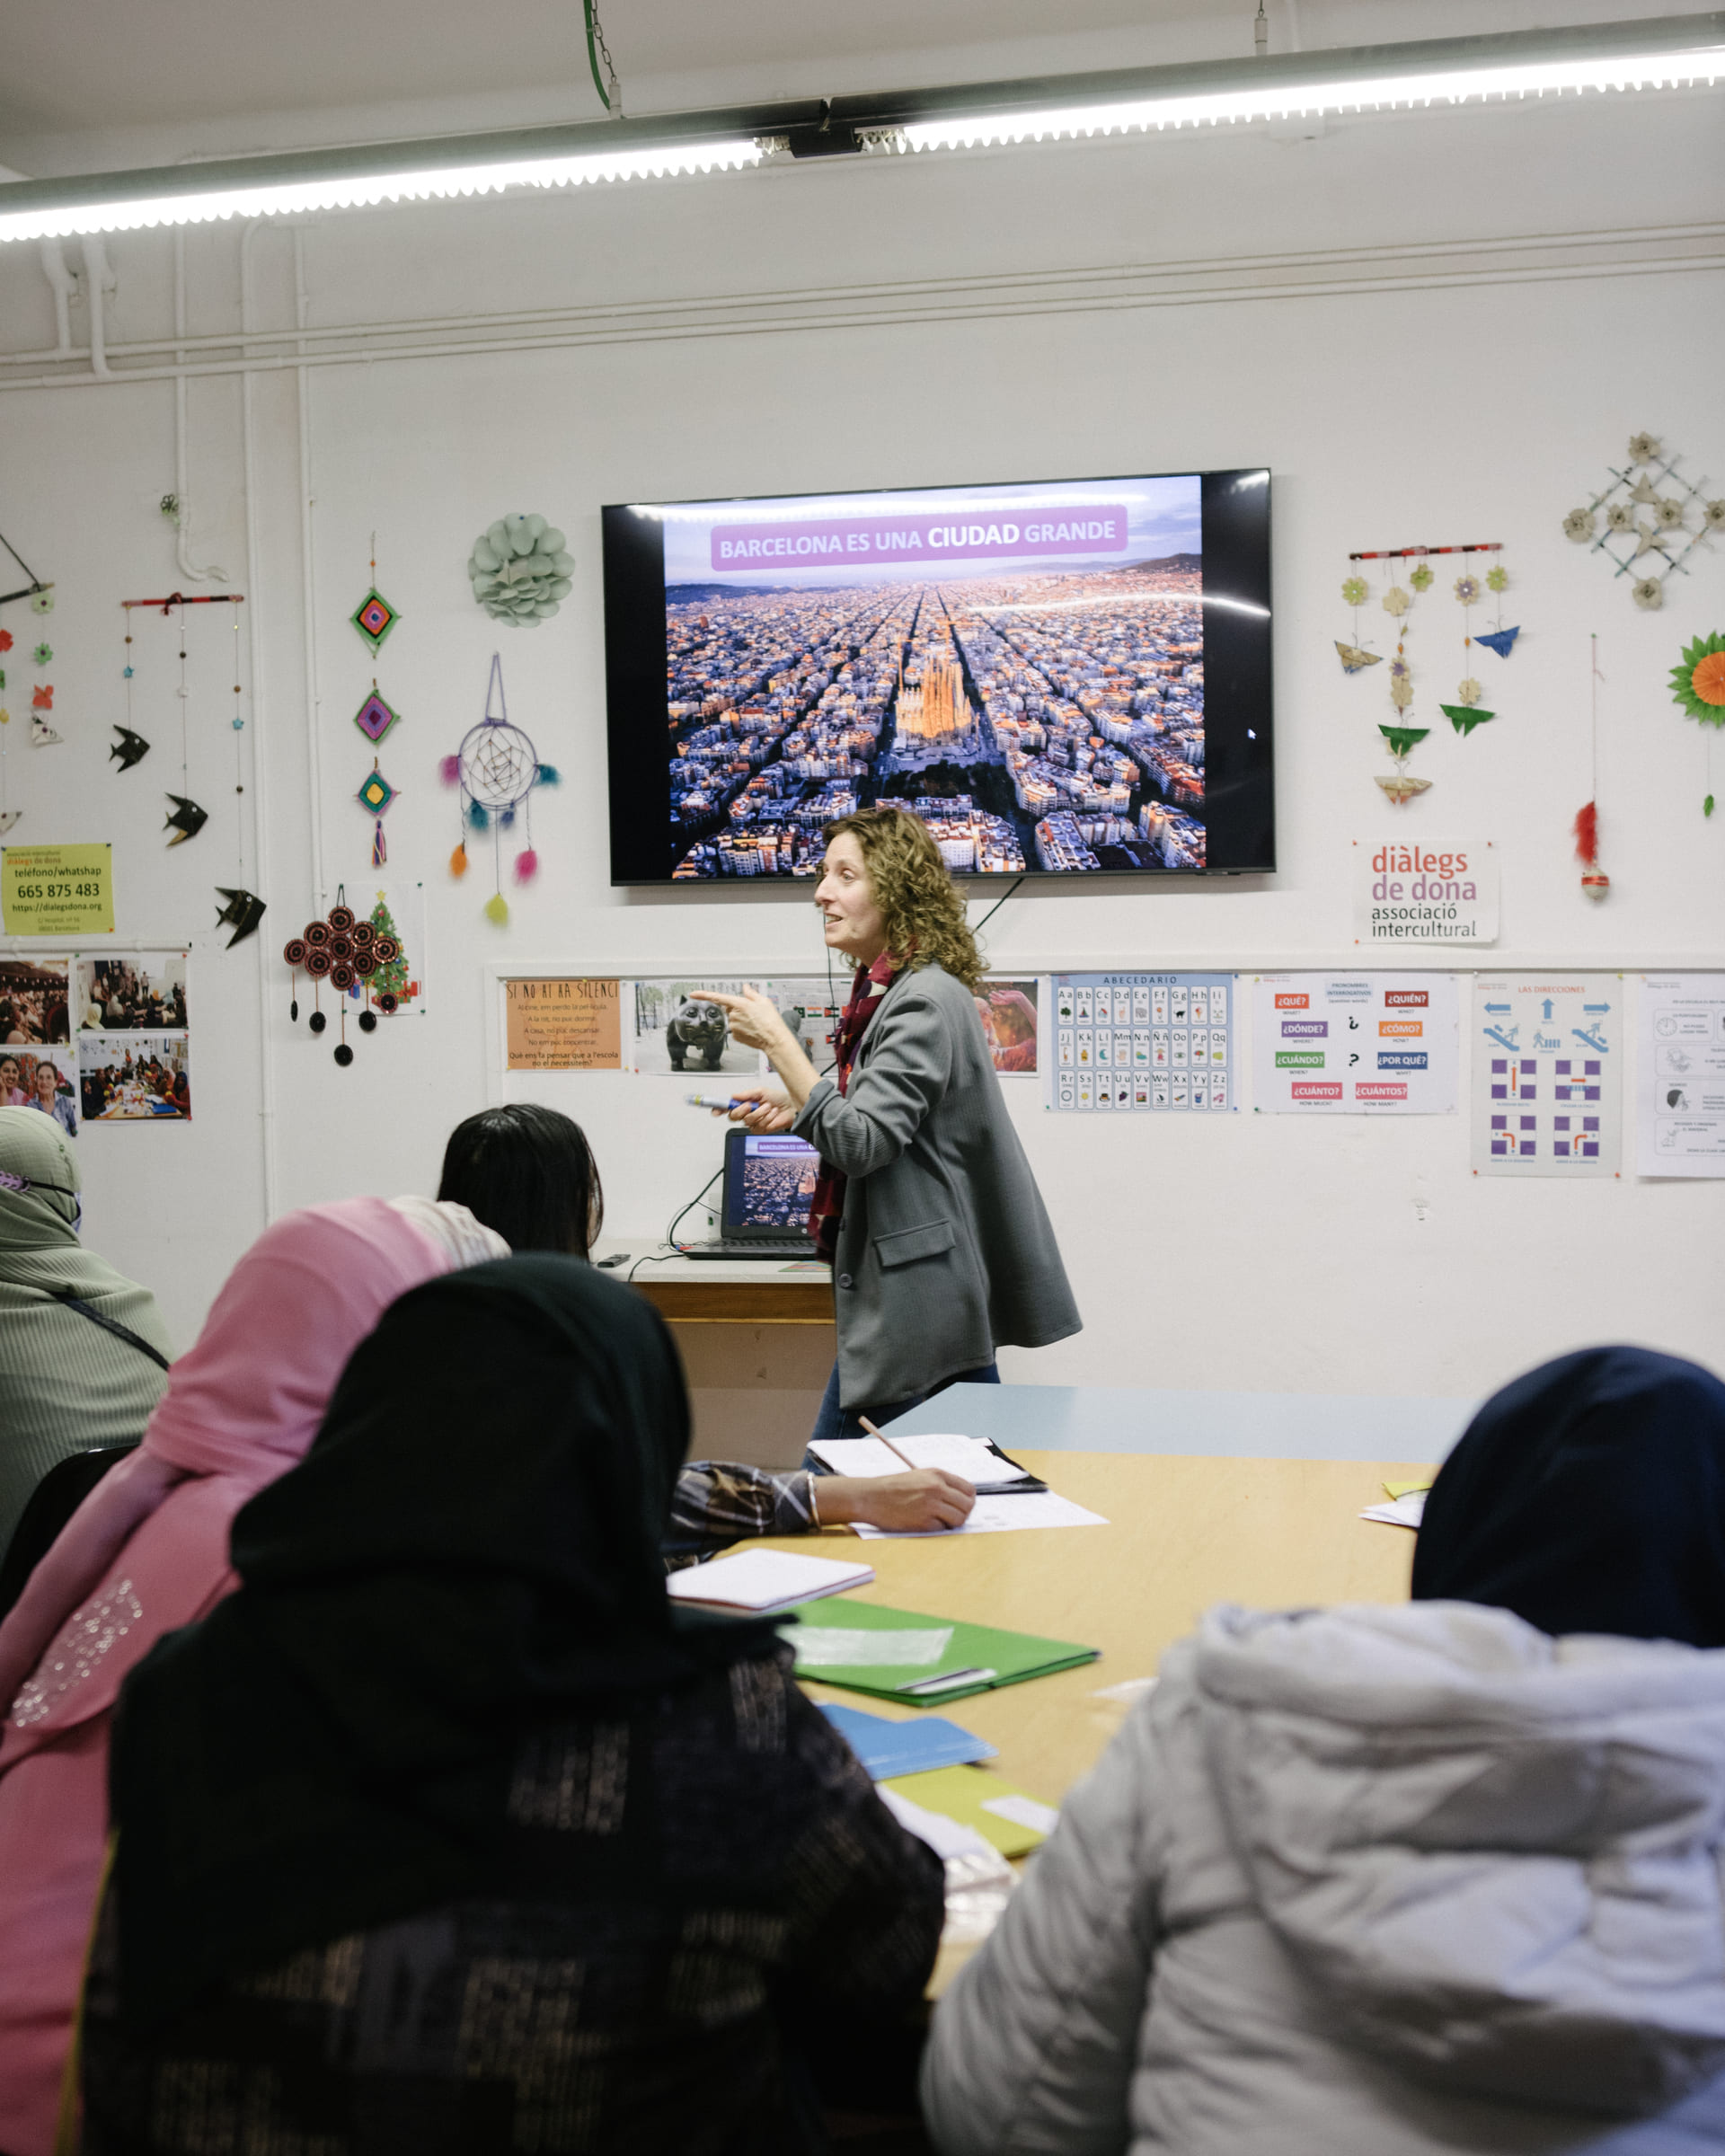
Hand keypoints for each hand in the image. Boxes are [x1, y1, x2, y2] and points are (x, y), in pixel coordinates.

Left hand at [704, 987, 792, 1056]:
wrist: (774, 1039)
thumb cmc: (771, 1021)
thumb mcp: (764, 1001)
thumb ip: (751, 993)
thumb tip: (745, 988)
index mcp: (739, 1004)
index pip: (717, 997)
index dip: (703, 995)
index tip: (694, 994)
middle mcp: (734, 1015)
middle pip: (730, 1009)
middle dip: (738, 1009)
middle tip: (753, 1013)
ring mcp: (734, 1027)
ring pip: (733, 1019)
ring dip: (741, 1019)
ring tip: (755, 1022)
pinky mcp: (736, 1036)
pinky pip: (736, 1029)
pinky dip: (743, 1029)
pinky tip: (752, 1030)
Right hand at [722, 1084, 795, 1133]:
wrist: (791, 1108)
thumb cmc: (778, 1099)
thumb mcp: (762, 1091)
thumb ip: (747, 1094)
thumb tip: (734, 1096)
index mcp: (744, 1103)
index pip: (728, 1107)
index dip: (719, 1109)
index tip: (715, 1110)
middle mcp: (747, 1113)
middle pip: (733, 1116)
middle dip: (741, 1110)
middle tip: (750, 1105)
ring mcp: (753, 1123)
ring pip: (747, 1120)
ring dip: (760, 1112)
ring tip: (768, 1107)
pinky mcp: (761, 1130)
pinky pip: (758, 1125)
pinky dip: (767, 1118)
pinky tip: (772, 1115)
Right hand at [816, 1470, 976, 1532]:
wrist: (871, 1497)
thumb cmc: (893, 1488)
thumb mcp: (919, 1476)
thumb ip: (940, 1483)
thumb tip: (962, 1498)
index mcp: (937, 1474)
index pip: (969, 1489)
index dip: (968, 1499)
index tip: (963, 1505)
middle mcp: (937, 1488)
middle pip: (968, 1505)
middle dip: (963, 1513)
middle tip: (953, 1516)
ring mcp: (931, 1505)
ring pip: (959, 1519)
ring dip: (952, 1523)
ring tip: (939, 1520)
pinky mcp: (924, 1522)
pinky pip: (942, 1529)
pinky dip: (937, 1528)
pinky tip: (924, 1522)